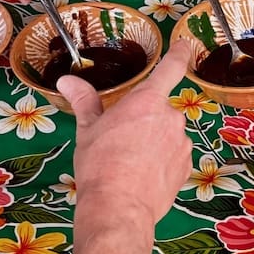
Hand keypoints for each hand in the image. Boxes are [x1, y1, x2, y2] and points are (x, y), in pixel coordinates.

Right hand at [58, 39, 194, 229]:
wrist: (118, 208)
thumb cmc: (100, 165)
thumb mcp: (88, 129)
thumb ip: (84, 100)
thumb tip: (67, 80)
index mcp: (148, 100)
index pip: (171, 67)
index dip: (179, 53)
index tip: (184, 45)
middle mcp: (171, 117)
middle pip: (161, 108)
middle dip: (145, 119)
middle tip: (122, 138)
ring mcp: (182, 142)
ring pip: (167, 133)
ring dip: (154, 140)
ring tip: (130, 160)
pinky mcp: (186, 166)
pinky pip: (174, 155)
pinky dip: (162, 160)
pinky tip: (143, 174)